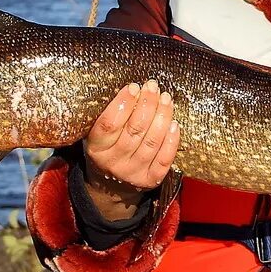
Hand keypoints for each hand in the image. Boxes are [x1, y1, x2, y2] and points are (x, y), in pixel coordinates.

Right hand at [83, 80, 178, 220]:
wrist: (111, 185)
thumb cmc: (107, 148)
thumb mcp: (99, 134)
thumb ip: (111, 115)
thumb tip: (134, 89)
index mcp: (96, 149)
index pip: (109, 124)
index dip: (122, 103)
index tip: (134, 87)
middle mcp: (113, 163)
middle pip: (134, 130)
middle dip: (147, 105)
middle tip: (153, 87)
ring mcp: (133, 173)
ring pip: (151, 142)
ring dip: (162, 117)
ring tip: (166, 99)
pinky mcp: (150, 180)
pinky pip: (164, 158)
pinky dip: (171, 140)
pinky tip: (174, 123)